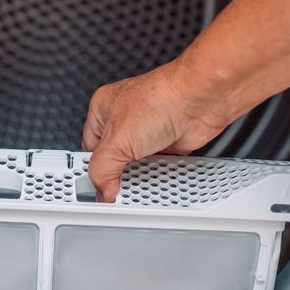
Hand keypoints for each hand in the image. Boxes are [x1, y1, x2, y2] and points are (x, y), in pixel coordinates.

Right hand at [81, 56, 234, 200]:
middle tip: (116, 189)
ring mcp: (148, 130)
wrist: (200, 100)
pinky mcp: (169, 142)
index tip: (96, 187)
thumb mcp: (118, 140)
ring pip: (137, 163)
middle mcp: (126, 118)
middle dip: (117, 174)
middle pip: (113, 157)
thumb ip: (103, 169)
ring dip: (140, 174)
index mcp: (104, 108)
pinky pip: (159, 165)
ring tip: (138, 183)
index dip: (92, 168)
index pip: (89, 147)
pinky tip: (157, 176)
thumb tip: (102, 189)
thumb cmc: (161, 99)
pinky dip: (159, 173)